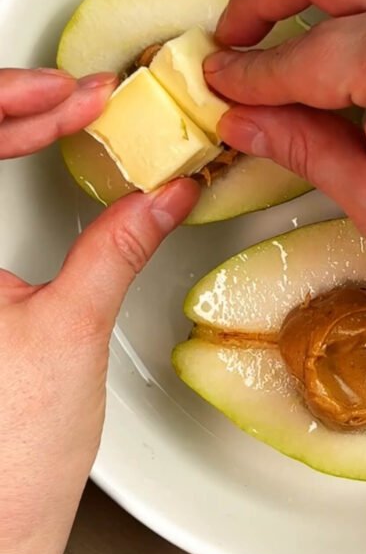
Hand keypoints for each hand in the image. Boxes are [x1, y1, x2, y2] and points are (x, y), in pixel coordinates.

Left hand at [0, 68, 196, 553]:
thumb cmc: (7, 456)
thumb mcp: (72, 331)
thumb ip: (117, 247)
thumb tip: (162, 194)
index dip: (13, 102)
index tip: (76, 97)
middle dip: (15, 107)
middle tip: (82, 99)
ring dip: (6, 128)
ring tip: (66, 116)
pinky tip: (35, 152)